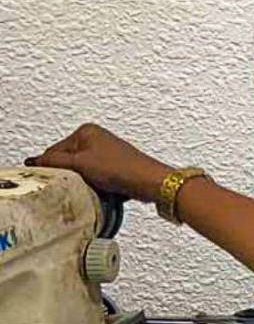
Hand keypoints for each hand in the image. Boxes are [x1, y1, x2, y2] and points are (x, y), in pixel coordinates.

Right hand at [30, 123, 173, 203]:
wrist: (150, 183)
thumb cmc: (121, 169)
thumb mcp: (79, 164)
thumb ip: (53, 162)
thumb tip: (33, 161)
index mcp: (86, 131)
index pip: (55, 150)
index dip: (52, 167)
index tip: (50, 180)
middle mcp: (97, 139)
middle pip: (69, 162)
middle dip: (69, 175)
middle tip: (72, 186)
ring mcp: (107, 153)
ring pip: (83, 172)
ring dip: (83, 183)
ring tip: (90, 189)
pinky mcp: (116, 168)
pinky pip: (97, 179)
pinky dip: (96, 186)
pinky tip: (100, 192)